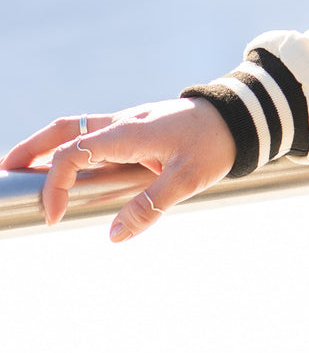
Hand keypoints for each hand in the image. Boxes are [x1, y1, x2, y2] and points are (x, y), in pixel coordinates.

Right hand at [1, 98, 236, 241]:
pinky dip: (73, 149)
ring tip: (23, 170)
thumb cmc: (215, 143)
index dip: (55, 186)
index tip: (53, 217)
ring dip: (47, 147)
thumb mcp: (188, 180)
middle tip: (5, 171)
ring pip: (78, 128)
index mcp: (129, 132)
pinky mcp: (138, 129)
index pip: (72, 153)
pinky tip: (68, 170)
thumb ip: (150, 207)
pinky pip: (96, 136)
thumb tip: (113, 236)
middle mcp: (124, 123)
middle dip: (31, 150)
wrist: (241, 116)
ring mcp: (130, 124)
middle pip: (65, 129)